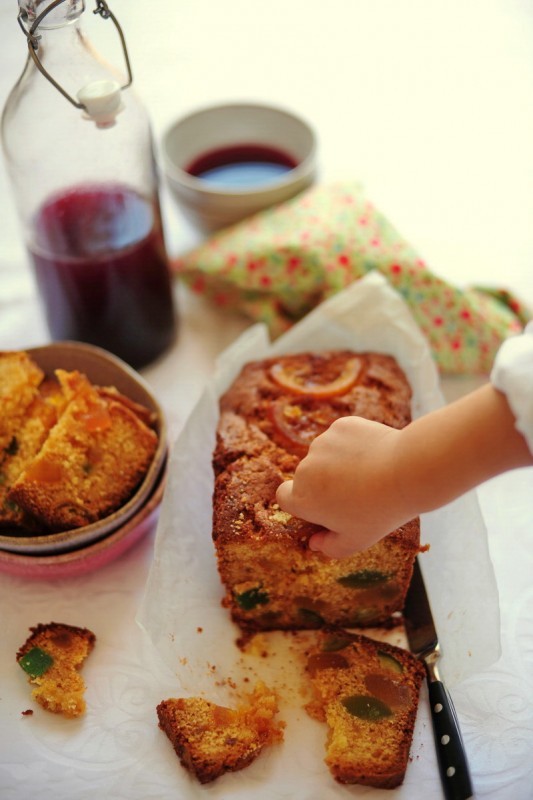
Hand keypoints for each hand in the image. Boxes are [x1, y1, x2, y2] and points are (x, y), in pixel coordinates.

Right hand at [276, 416, 410, 557]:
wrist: (406, 471)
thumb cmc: (379, 511)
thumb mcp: (355, 541)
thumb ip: (329, 547)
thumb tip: (315, 543)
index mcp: (303, 499)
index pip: (284, 497)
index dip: (302, 502)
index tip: (322, 506)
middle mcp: (305, 469)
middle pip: (307, 477)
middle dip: (324, 484)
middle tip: (356, 493)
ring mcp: (322, 444)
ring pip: (325, 455)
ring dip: (338, 462)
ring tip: (369, 473)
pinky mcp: (341, 426)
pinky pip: (341, 437)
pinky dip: (352, 445)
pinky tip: (373, 455)